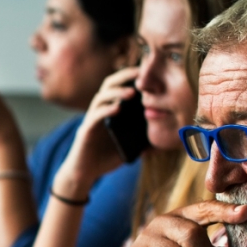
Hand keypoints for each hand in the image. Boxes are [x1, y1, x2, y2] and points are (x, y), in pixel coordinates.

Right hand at [52, 67, 139, 199]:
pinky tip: (118, 109)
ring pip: (101, 97)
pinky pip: (95, 116)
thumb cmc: (105, 159)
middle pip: (109, 84)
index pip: (120, 86)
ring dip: (116, 92)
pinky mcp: (86, 131)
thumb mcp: (129, 147)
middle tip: (141, 73)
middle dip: (124, 76)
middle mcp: (100, 110)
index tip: (150, 72)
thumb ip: (143, 140)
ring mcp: (91, 120)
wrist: (84, 174)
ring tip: (132, 92)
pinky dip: (106, 110)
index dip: (132, 76)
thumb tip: (162, 139)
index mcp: (111, 110)